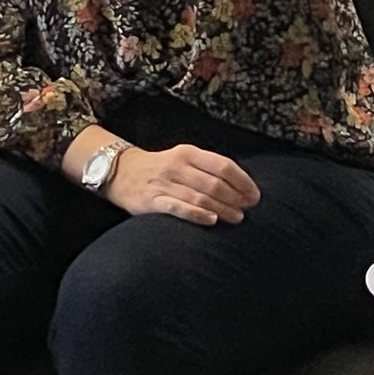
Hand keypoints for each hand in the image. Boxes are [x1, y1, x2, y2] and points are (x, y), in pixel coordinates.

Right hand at [105, 145, 259, 225]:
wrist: (119, 172)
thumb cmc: (158, 168)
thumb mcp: (182, 158)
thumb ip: (207, 169)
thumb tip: (240, 187)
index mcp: (188, 153)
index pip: (223, 165)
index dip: (242, 181)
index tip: (254, 195)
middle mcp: (177, 166)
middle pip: (215, 183)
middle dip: (236, 198)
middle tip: (247, 210)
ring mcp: (164, 184)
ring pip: (200, 197)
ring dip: (222, 209)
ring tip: (236, 218)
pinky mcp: (152, 201)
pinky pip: (178, 208)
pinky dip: (197, 215)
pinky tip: (211, 221)